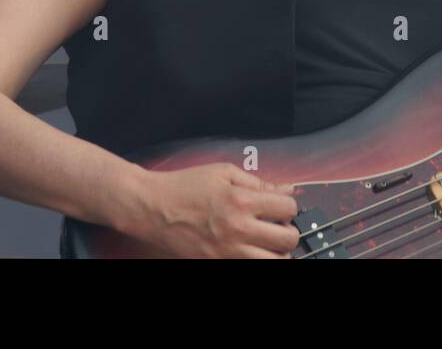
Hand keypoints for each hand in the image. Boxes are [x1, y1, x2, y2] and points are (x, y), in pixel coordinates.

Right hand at [121, 162, 300, 257]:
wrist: (152, 208)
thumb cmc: (185, 187)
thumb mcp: (224, 172)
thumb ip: (258, 183)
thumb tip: (287, 189)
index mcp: (242, 200)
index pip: (288, 208)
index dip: (288, 205)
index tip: (281, 206)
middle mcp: (238, 229)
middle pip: (288, 239)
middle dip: (288, 231)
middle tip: (278, 226)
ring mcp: (228, 251)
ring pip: (274, 262)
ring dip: (278, 252)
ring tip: (269, 243)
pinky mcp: (217, 263)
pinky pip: (249, 267)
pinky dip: (257, 260)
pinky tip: (252, 250)